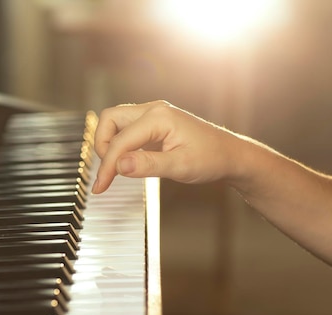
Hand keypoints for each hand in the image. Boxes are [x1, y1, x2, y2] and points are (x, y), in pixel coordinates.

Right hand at [91, 100, 246, 193]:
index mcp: (159, 117)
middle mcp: (153, 110)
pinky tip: (125, 163)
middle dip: (102, 146)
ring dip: (109, 144)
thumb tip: (119, 165)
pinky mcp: (152, 124)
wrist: (231, 155)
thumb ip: (148, 165)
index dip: (107, 166)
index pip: (120, 141)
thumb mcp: (180, 166)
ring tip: (115, 169)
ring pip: (115, 122)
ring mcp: (152, 115)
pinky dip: (119, 145)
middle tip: (106, 172)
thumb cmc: (211, 159)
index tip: (101, 187)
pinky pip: (126, 129)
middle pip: (110, 119)